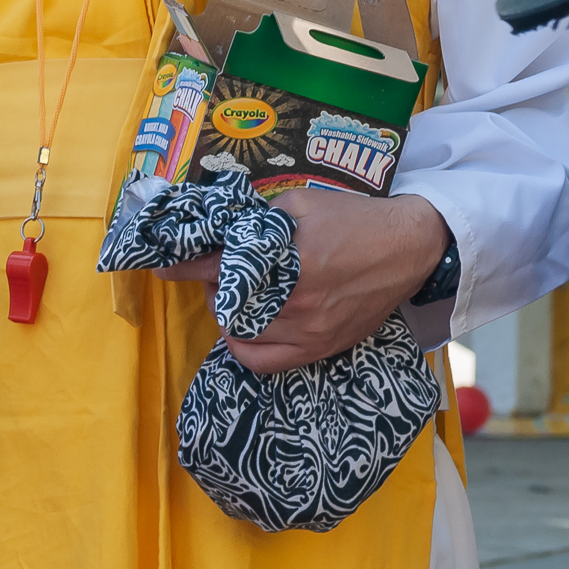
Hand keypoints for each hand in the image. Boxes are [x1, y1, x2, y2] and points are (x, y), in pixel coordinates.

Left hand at [172, 188, 448, 375]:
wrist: (409, 249)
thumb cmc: (353, 220)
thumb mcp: (299, 205)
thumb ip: (257, 222)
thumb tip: (220, 233)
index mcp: (291, 262)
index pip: (220, 268)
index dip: (186, 266)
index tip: (160, 265)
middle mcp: (297, 302)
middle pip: (227, 304)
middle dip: (211, 286)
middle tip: (216, 270)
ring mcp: (309, 331)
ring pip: (241, 333)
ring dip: (227, 311)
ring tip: (236, 292)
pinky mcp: (320, 348)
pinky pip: (264, 362)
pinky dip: (244, 345)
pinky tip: (246, 324)